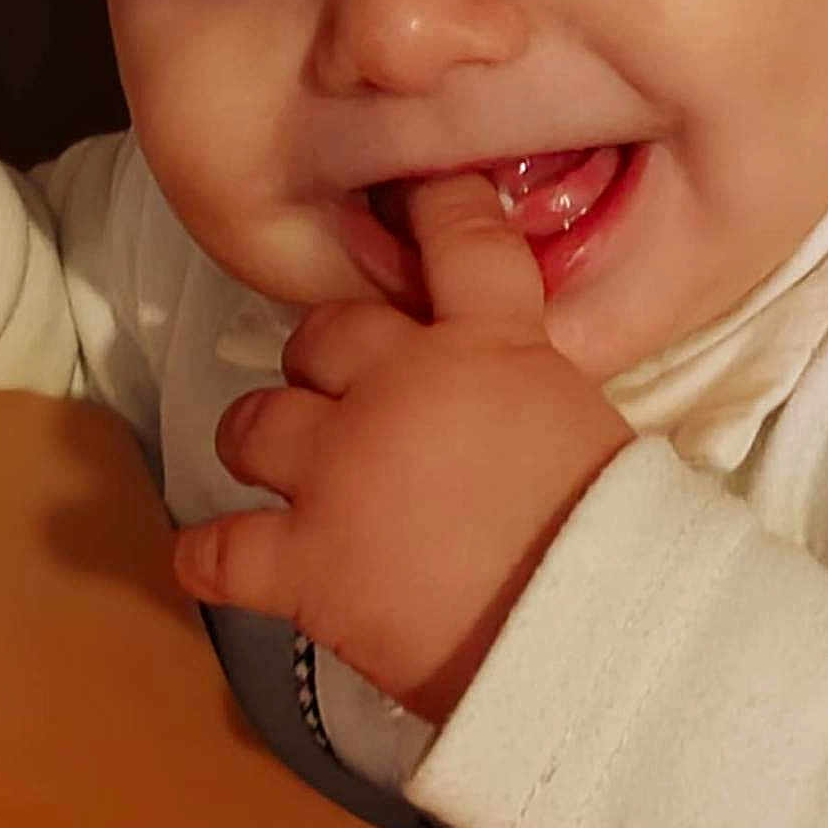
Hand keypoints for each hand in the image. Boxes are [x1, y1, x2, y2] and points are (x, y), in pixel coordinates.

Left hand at [174, 171, 635, 723]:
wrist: (594, 635)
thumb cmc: (615, 533)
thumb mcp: (581, 417)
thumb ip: (518, 374)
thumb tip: (490, 381)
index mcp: (488, 345)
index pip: (458, 237)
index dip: (434, 204)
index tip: (417, 192)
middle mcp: (397, 387)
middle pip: (322, 332)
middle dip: (329, 363)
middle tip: (354, 403)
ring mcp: (339, 473)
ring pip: (251, 423)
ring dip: (268, 443)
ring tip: (293, 473)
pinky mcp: (304, 563)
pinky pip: (217, 550)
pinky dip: (212, 556)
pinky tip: (222, 558)